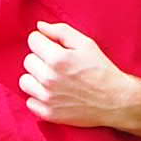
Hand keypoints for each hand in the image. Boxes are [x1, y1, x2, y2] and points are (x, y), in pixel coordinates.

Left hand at [21, 21, 140, 132]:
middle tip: (57, 65)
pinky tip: (54, 94)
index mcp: (58, 58)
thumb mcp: (86, 44)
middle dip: (41, 59)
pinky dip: (39, 98)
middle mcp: (49, 78)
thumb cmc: (102, 70)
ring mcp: (47, 98)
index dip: (44, 41)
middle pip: (28, 61)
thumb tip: (39, 26)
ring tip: (52, 80)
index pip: (32, 40)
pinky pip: (30, 101)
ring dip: (36, 79)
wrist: (116, 101)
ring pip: (25, 82)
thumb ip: (61, 31)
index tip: (53, 48)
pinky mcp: (48, 114)